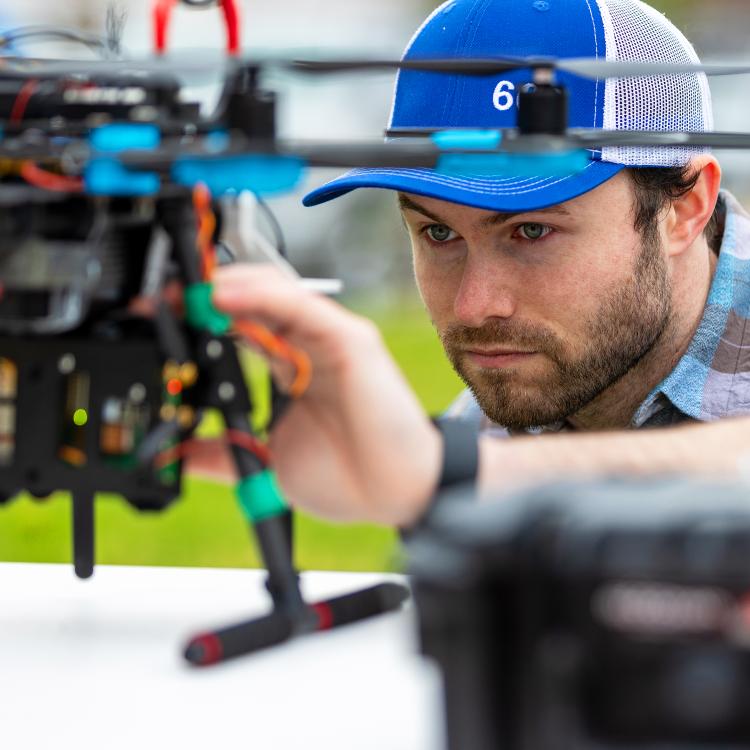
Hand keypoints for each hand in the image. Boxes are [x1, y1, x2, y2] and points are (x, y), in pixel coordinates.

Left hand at [186, 264, 441, 526]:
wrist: (396, 494)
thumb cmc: (347, 476)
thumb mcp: (267, 463)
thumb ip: (223, 452)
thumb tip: (178, 456)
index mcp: (287, 369)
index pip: (238, 327)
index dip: (198, 319)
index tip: (155, 319)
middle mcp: (307, 346)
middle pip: (252, 301)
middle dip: (204, 296)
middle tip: (161, 298)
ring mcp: (329, 339)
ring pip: (275, 292)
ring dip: (228, 286)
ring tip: (187, 292)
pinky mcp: (350, 340)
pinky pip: (303, 307)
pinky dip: (263, 296)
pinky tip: (226, 296)